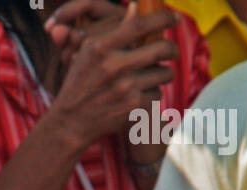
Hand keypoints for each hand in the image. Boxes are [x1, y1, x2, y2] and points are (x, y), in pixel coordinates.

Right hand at [46, 1, 176, 147]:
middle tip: (172, 50)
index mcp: (101, 48)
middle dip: (172, 49)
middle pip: (161, 48)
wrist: (71, 122)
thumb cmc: (79, 83)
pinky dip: (153, 93)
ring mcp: (125, 87)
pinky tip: (143, 93)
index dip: (163, 19)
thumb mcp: (87, 53)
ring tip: (155, 74)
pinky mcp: (132, 106)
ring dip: (164, 73)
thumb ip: (113, 31)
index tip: (176, 18)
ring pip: (163, 73)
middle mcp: (114, 66)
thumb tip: (135, 9)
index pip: (140, 25)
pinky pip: (157, 94)